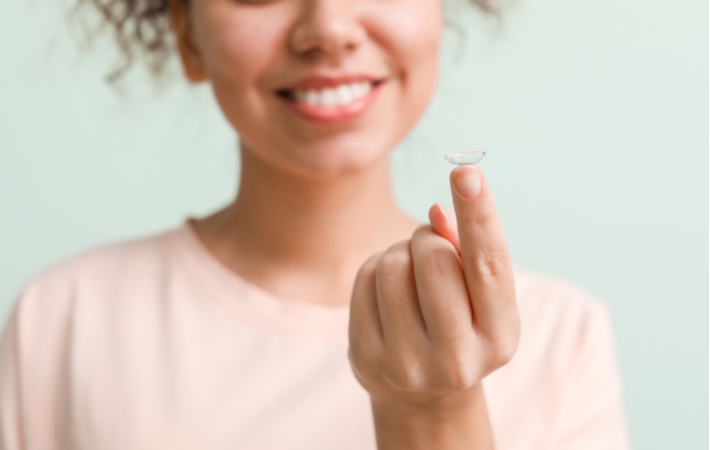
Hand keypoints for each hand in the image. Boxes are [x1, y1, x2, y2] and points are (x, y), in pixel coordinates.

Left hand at [348, 165, 519, 447]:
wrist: (425, 393)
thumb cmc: (461, 326)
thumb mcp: (479, 296)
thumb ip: (467, 252)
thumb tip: (436, 212)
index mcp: (499, 336)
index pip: (489, 265)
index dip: (479, 215)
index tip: (466, 171)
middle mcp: (458, 358)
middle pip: (432, 256)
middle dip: (429, 238)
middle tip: (431, 248)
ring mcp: (407, 363)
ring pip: (393, 263)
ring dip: (401, 253)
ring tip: (411, 276)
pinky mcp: (366, 358)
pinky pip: (364, 278)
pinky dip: (375, 270)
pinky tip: (388, 293)